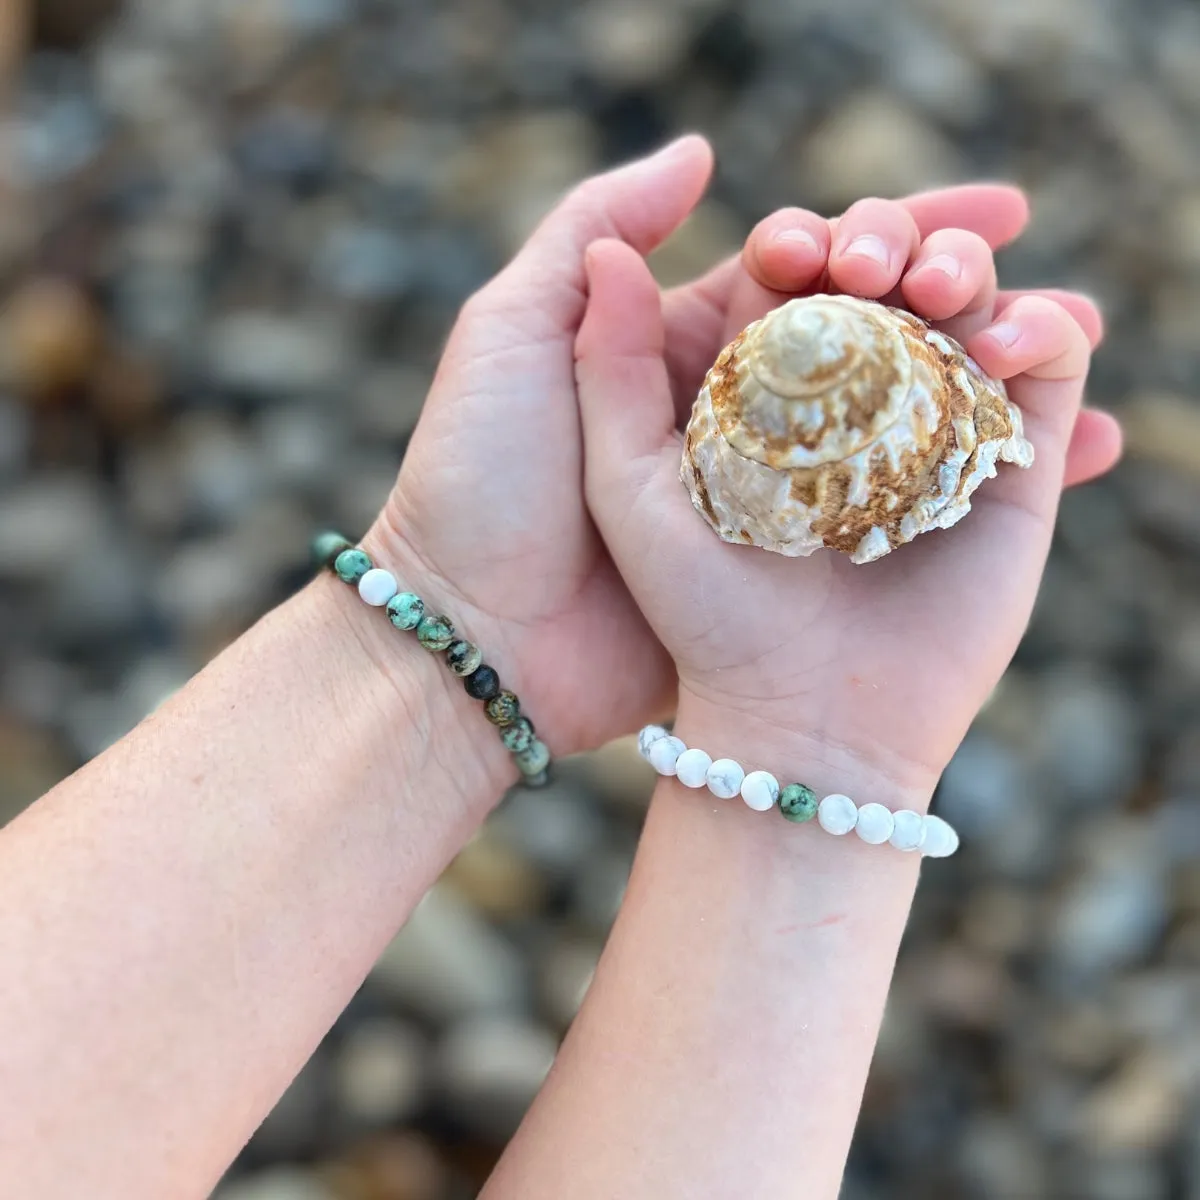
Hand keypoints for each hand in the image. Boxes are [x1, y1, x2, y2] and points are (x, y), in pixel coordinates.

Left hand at [364, 132, 1113, 767]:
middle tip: (976, 256)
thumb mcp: (512, 339)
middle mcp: (769, 415)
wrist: (499, 651)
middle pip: (886, 317)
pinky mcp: (851, 549)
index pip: (815, 270)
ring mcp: (820, 483)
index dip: (881, 227)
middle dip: (945, 269)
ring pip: (935, 384)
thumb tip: (703, 154)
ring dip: (997, 332)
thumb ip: (590, 237)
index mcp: (703, 357)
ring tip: (1026, 313)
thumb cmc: (487, 487)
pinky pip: (965, 473)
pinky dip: (1029, 429)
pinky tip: (1064, 394)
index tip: (932, 214)